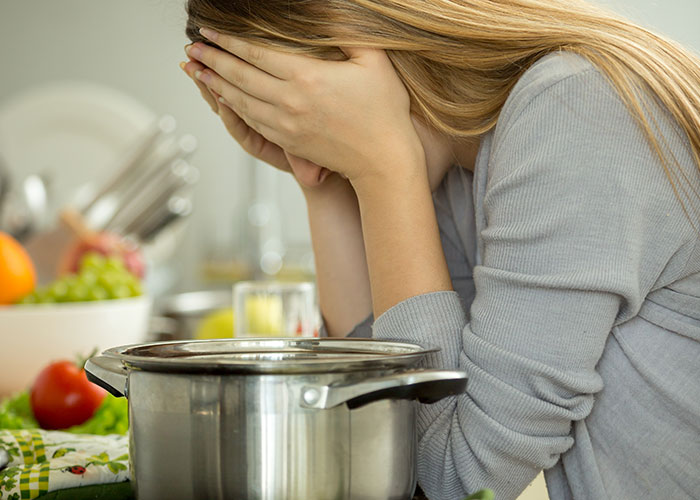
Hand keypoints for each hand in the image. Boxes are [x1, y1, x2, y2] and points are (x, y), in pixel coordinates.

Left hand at [184, 29, 425, 187]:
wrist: (383, 161)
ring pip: (240, 100)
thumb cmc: (384, 111)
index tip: (210, 30)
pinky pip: (251, 121)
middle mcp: (290, 102)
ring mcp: (286, 125)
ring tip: (197, 69)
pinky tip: (223, 97)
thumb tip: (331, 10)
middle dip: (212, 59)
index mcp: (308, 77)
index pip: (256, 54)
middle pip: (240, 76)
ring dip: (215, 83)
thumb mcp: (374, 62)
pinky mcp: (287, 142)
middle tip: (193, 46)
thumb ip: (350, 33)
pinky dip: (232, 107)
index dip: (228, 40)